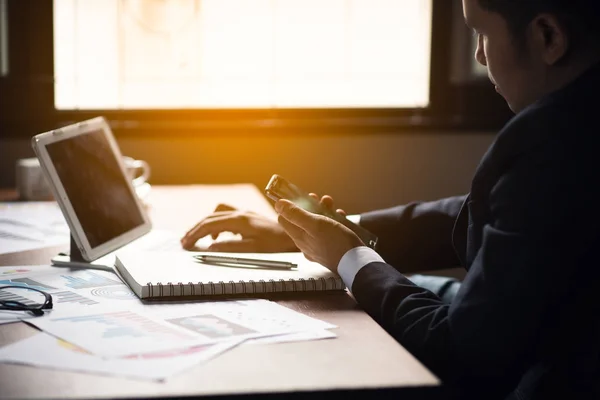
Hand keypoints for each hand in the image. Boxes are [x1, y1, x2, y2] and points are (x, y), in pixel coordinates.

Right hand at [181, 204, 297, 251]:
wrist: (294, 235)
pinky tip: (217, 236)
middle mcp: (240, 213)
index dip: (195, 234)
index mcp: (239, 220)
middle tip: (184, 242)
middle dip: (195, 229)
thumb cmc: (276, 244)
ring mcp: (244, 213)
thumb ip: (231, 247)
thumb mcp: (254, 249)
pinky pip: (226, 215)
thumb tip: (210, 247)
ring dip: (204, 224)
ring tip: (196, 238)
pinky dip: (216, 223)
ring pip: (217, 214)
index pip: (209, 225)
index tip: (185, 244)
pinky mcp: (248, 217)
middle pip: (210, 218)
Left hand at [275, 198, 363, 271]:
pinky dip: (332, 222)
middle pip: (301, 220)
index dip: (290, 206)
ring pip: (315, 224)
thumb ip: (296, 215)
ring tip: (331, 205)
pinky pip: (327, 232)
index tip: (299, 197)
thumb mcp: (315, 224)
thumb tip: (278, 205)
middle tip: (319, 199)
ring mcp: (317, 247)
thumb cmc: (336, 244)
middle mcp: (305, 243)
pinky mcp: (329, 248)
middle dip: (310, 206)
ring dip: (323, 212)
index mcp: (299, 237)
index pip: (284, 219)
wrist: (356, 263)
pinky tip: (340, 218)